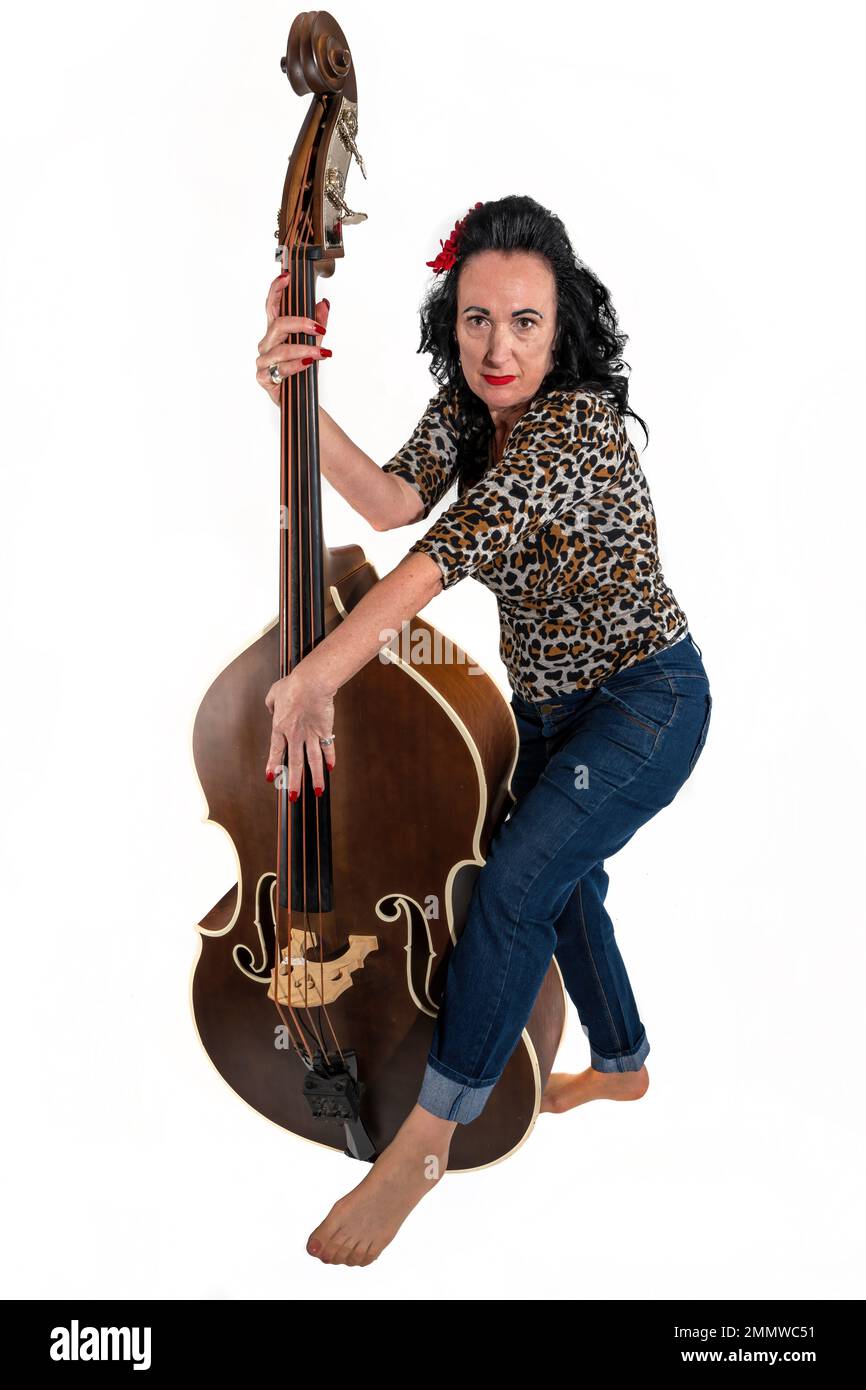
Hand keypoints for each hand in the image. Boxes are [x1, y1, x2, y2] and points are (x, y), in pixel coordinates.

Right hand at [256, 271, 331, 403]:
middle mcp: (266, 344)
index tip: (286, 277)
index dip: (276, 289)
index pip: (272, 306)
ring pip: (281, 349)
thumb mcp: (314, 345)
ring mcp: (263, 361)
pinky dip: (296, 366)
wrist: (300, 402)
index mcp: (275, 332)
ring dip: (304, 350)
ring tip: (322, 354)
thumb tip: (324, 304)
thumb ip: (318, 326)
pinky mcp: (263, 378)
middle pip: (278, 325)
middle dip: (301, 324)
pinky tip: (308, 364)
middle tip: (319, 329)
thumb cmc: (302, 371)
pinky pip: (280, 369)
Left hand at [264, 667, 336, 797]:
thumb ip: (271, 704)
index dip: (274, 765)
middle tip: (293, 796)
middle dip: (293, 782)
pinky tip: (330, 769)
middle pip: (294, 763)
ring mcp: (311, 735)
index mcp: (280, 727)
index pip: (276, 751)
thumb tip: (272, 709)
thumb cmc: (293, 685)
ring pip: (313, 761)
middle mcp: (295, 735)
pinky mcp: (325, 730)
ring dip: (315, 778)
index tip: (272, 778)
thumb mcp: (273, 693)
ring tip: (317, 792)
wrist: (311, 683)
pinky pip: (328, 748)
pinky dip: (330, 758)